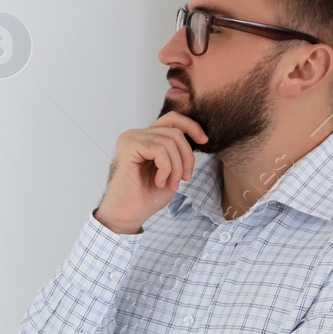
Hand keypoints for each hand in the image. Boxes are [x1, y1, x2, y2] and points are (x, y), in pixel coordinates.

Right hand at [93, 111, 207, 233]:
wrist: (128, 214)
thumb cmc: (147, 196)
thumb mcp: (171, 170)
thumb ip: (178, 152)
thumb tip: (199, 138)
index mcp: (146, 138)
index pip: (172, 119)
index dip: (191, 126)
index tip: (204, 141)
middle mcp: (137, 134)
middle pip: (175, 132)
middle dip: (187, 157)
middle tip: (184, 179)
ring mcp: (131, 139)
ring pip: (169, 142)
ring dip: (176, 167)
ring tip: (171, 184)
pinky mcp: (128, 147)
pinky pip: (159, 150)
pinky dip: (165, 168)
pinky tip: (159, 182)